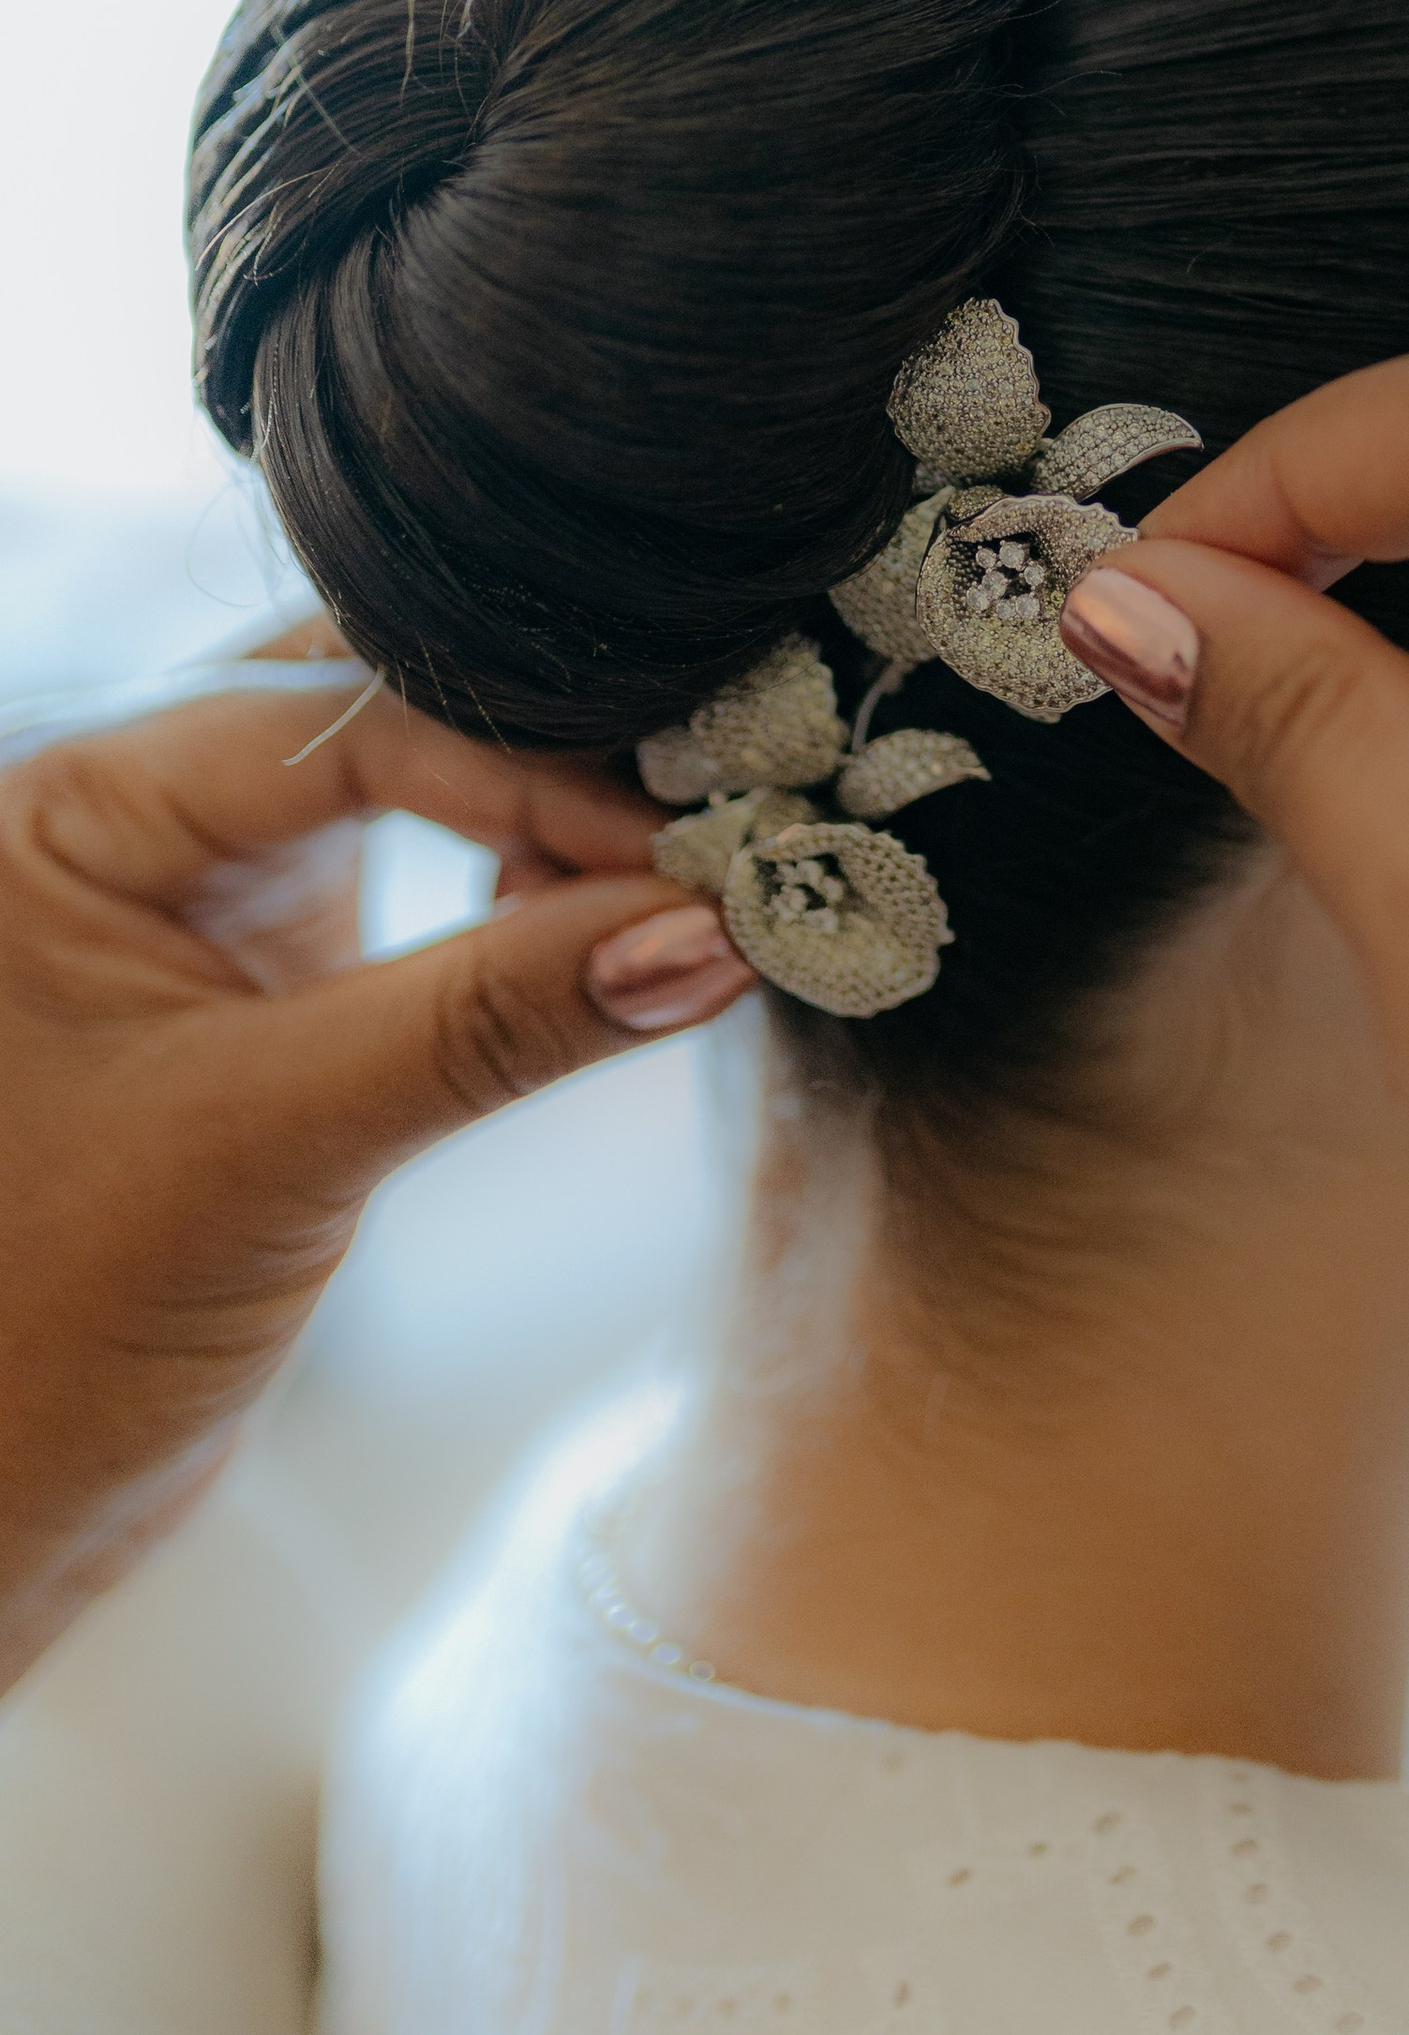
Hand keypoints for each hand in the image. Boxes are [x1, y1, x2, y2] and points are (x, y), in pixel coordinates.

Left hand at [0, 667, 752, 1685]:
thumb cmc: (42, 1332)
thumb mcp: (279, 1145)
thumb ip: (495, 1019)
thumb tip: (715, 932)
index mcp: (64, 800)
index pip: (346, 716)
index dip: (532, 770)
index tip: (687, 852)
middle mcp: (123, 803)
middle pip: (385, 701)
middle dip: (553, 760)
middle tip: (714, 830)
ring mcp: (194, 875)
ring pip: (411, 770)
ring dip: (548, 817)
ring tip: (672, 890)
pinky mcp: (259, 952)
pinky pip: (417, 856)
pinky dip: (519, 882)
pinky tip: (597, 934)